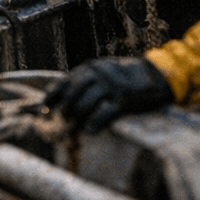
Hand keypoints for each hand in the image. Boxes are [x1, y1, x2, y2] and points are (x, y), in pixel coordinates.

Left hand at [44, 57, 173, 132]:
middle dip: (64, 110)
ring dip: (77, 119)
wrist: (155, 75)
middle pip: (73, 95)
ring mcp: (111, 88)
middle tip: (60, 121)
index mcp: (90, 68)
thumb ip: (84, 80)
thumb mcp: (103, 70)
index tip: (44, 108)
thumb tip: (61, 94)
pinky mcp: (123, 101)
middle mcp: (98, 75)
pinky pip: (105, 114)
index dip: (53, 96)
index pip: (65, 82)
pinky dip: (95, 124)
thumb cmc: (125, 76)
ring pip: (86, 105)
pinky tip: (90, 131)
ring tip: (72, 129)